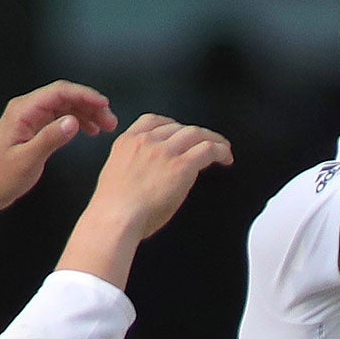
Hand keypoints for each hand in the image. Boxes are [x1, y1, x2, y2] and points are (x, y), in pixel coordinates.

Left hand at [0, 81, 119, 220]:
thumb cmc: (0, 177)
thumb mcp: (28, 159)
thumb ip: (51, 138)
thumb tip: (72, 122)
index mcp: (23, 111)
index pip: (59, 92)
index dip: (85, 95)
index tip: (104, 105)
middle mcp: (27, 110)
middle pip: (65, 97)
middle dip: (90, 105)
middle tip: (110, 120)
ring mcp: (31, 119)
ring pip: (66, 107)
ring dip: (88, 113)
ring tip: (105, 126)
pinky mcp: (35, 129)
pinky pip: (61, 118)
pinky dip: (79, 122)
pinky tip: (90, 130)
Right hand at [85, 115, 233, 240]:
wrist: (116, 218)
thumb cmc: (113, 208)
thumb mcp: (116, 175)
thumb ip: (133, 167)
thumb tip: (148, 173)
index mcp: (127, 142)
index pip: (153, 121)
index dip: (172, 125)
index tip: (180, 132)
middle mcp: (147, 141)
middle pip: (179, 127)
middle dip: (195, 134)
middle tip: (206, 141)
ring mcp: (164, 151)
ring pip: (196, 134)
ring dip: (212, 139)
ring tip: (222, 148)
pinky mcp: (182, 164)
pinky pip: (208, 149)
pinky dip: (220, 151)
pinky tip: (226, 157)